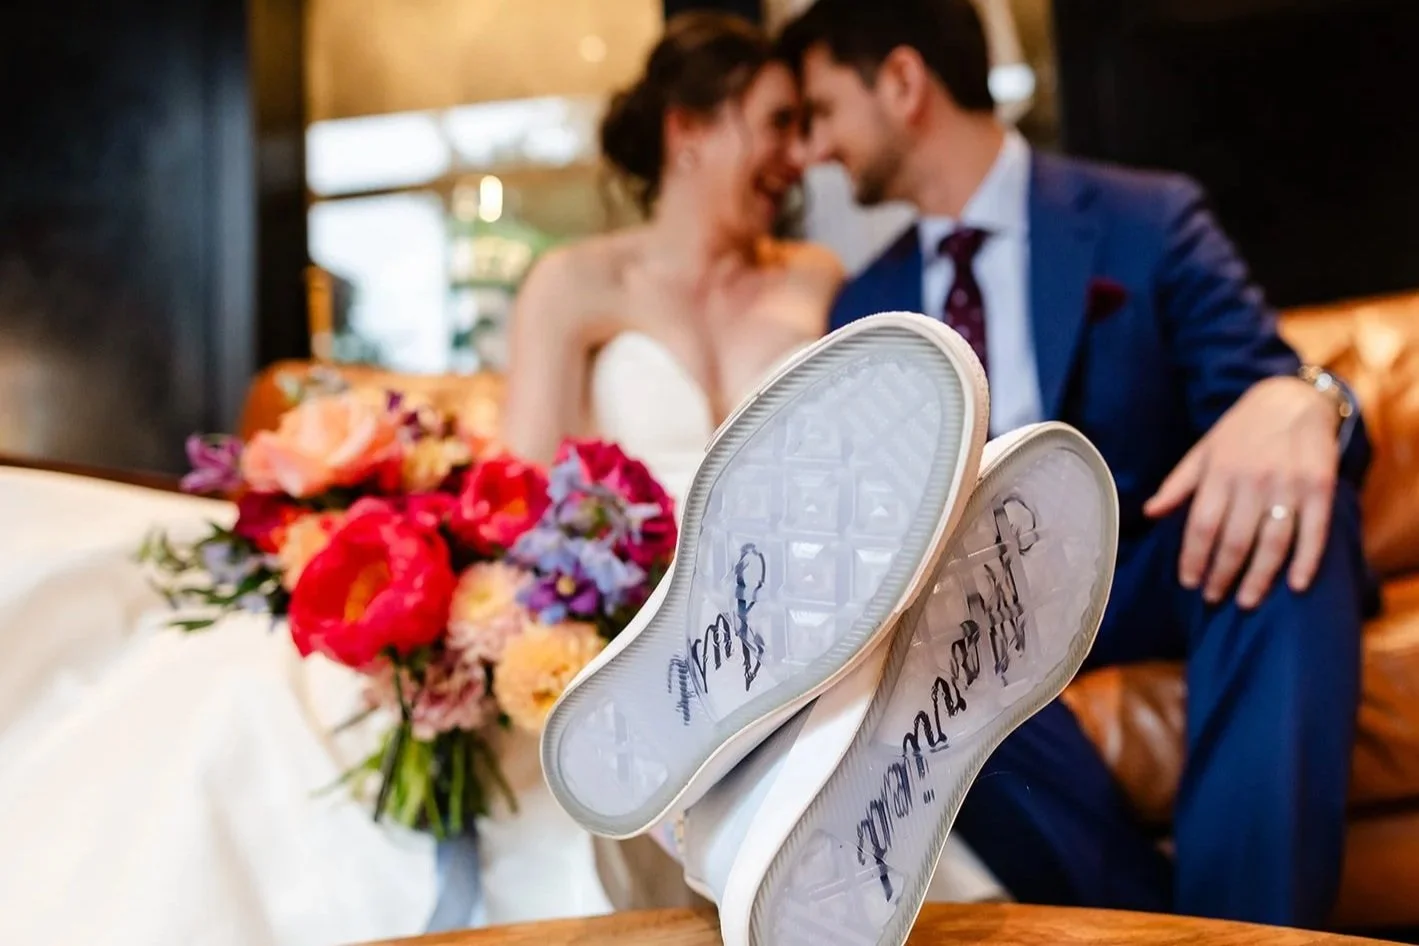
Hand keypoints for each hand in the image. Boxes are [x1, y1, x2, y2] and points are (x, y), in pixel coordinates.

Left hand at [1143, 376, 1340, 608]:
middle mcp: (1253, 480)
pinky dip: (1307, 561)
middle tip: (1214, 598)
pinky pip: (1315, 531)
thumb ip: (1178, 484)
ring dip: (1260, 578)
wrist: (1293, 399)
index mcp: (1220, 472)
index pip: (1202, 526)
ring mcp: (1289, 484)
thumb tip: (1149, 512)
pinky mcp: (1320, 486)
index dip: (1194, 559)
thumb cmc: (1242, 430)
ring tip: (1247, 601)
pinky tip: (1296, 585)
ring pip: (1273, 542)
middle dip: (1222, 575)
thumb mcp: (1204, 451)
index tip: (1189, 582)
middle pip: (1235, 540)